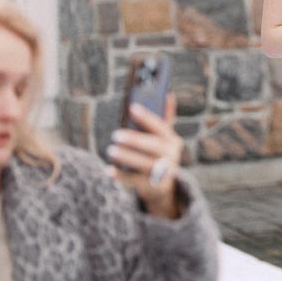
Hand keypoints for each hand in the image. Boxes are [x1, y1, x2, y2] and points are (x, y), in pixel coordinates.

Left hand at [106, 95, 184, 218]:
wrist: (163, 186)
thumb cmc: (159, 153)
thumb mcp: (164, 137)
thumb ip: (165, 117)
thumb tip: (168, 94)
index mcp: (173, 140)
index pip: (161, 127)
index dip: (146, 117)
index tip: (132, 107)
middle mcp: (171, 156)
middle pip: (153, 147)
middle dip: (135, 140)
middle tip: (115, 134)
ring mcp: (162, 173)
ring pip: (144, 164)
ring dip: (127, 157)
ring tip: (110, 150)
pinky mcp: (150, 186)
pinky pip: (134, 181)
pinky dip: (121, 176)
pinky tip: (108, 170)